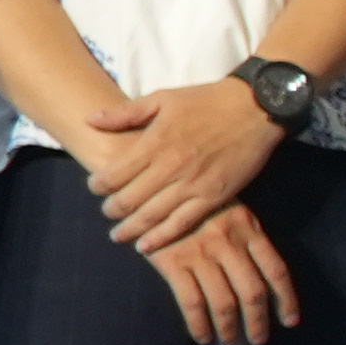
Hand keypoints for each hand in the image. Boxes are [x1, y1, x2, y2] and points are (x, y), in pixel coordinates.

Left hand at [80, 77, 285, 257]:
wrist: (255, 108)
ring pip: (152, 215)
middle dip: (111, 209)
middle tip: (106, 212)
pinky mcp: (214, 197)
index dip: (98, 185)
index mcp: (155, 142)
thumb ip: (124, 113)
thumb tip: (90, 119)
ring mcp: (193, 184)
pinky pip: (182, 223)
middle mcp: (170, 167)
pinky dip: (161, 237)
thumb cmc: (206, 100)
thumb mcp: (162, 98)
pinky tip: (146, 246)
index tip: (94, 187)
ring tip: (117, 235)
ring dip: (130, 228)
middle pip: (129, 199)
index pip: (114, 173)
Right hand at [144, 205, 298, 344]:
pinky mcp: (173, 262)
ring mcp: (200, 252)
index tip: (289, 321)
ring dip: (229, 329)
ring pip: (223, 302)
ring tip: (230, 343)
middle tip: (257, 340)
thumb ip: (245, 238)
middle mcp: (228, 242)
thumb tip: (263, 281)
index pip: (276, 270)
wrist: (150, 184)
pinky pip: (191, 302)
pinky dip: (199, 325)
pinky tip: (202, 337)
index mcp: (248, 228)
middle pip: (251, 291)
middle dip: (257, 322)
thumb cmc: (194, 200)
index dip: (286, 299)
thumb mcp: (229, 209)